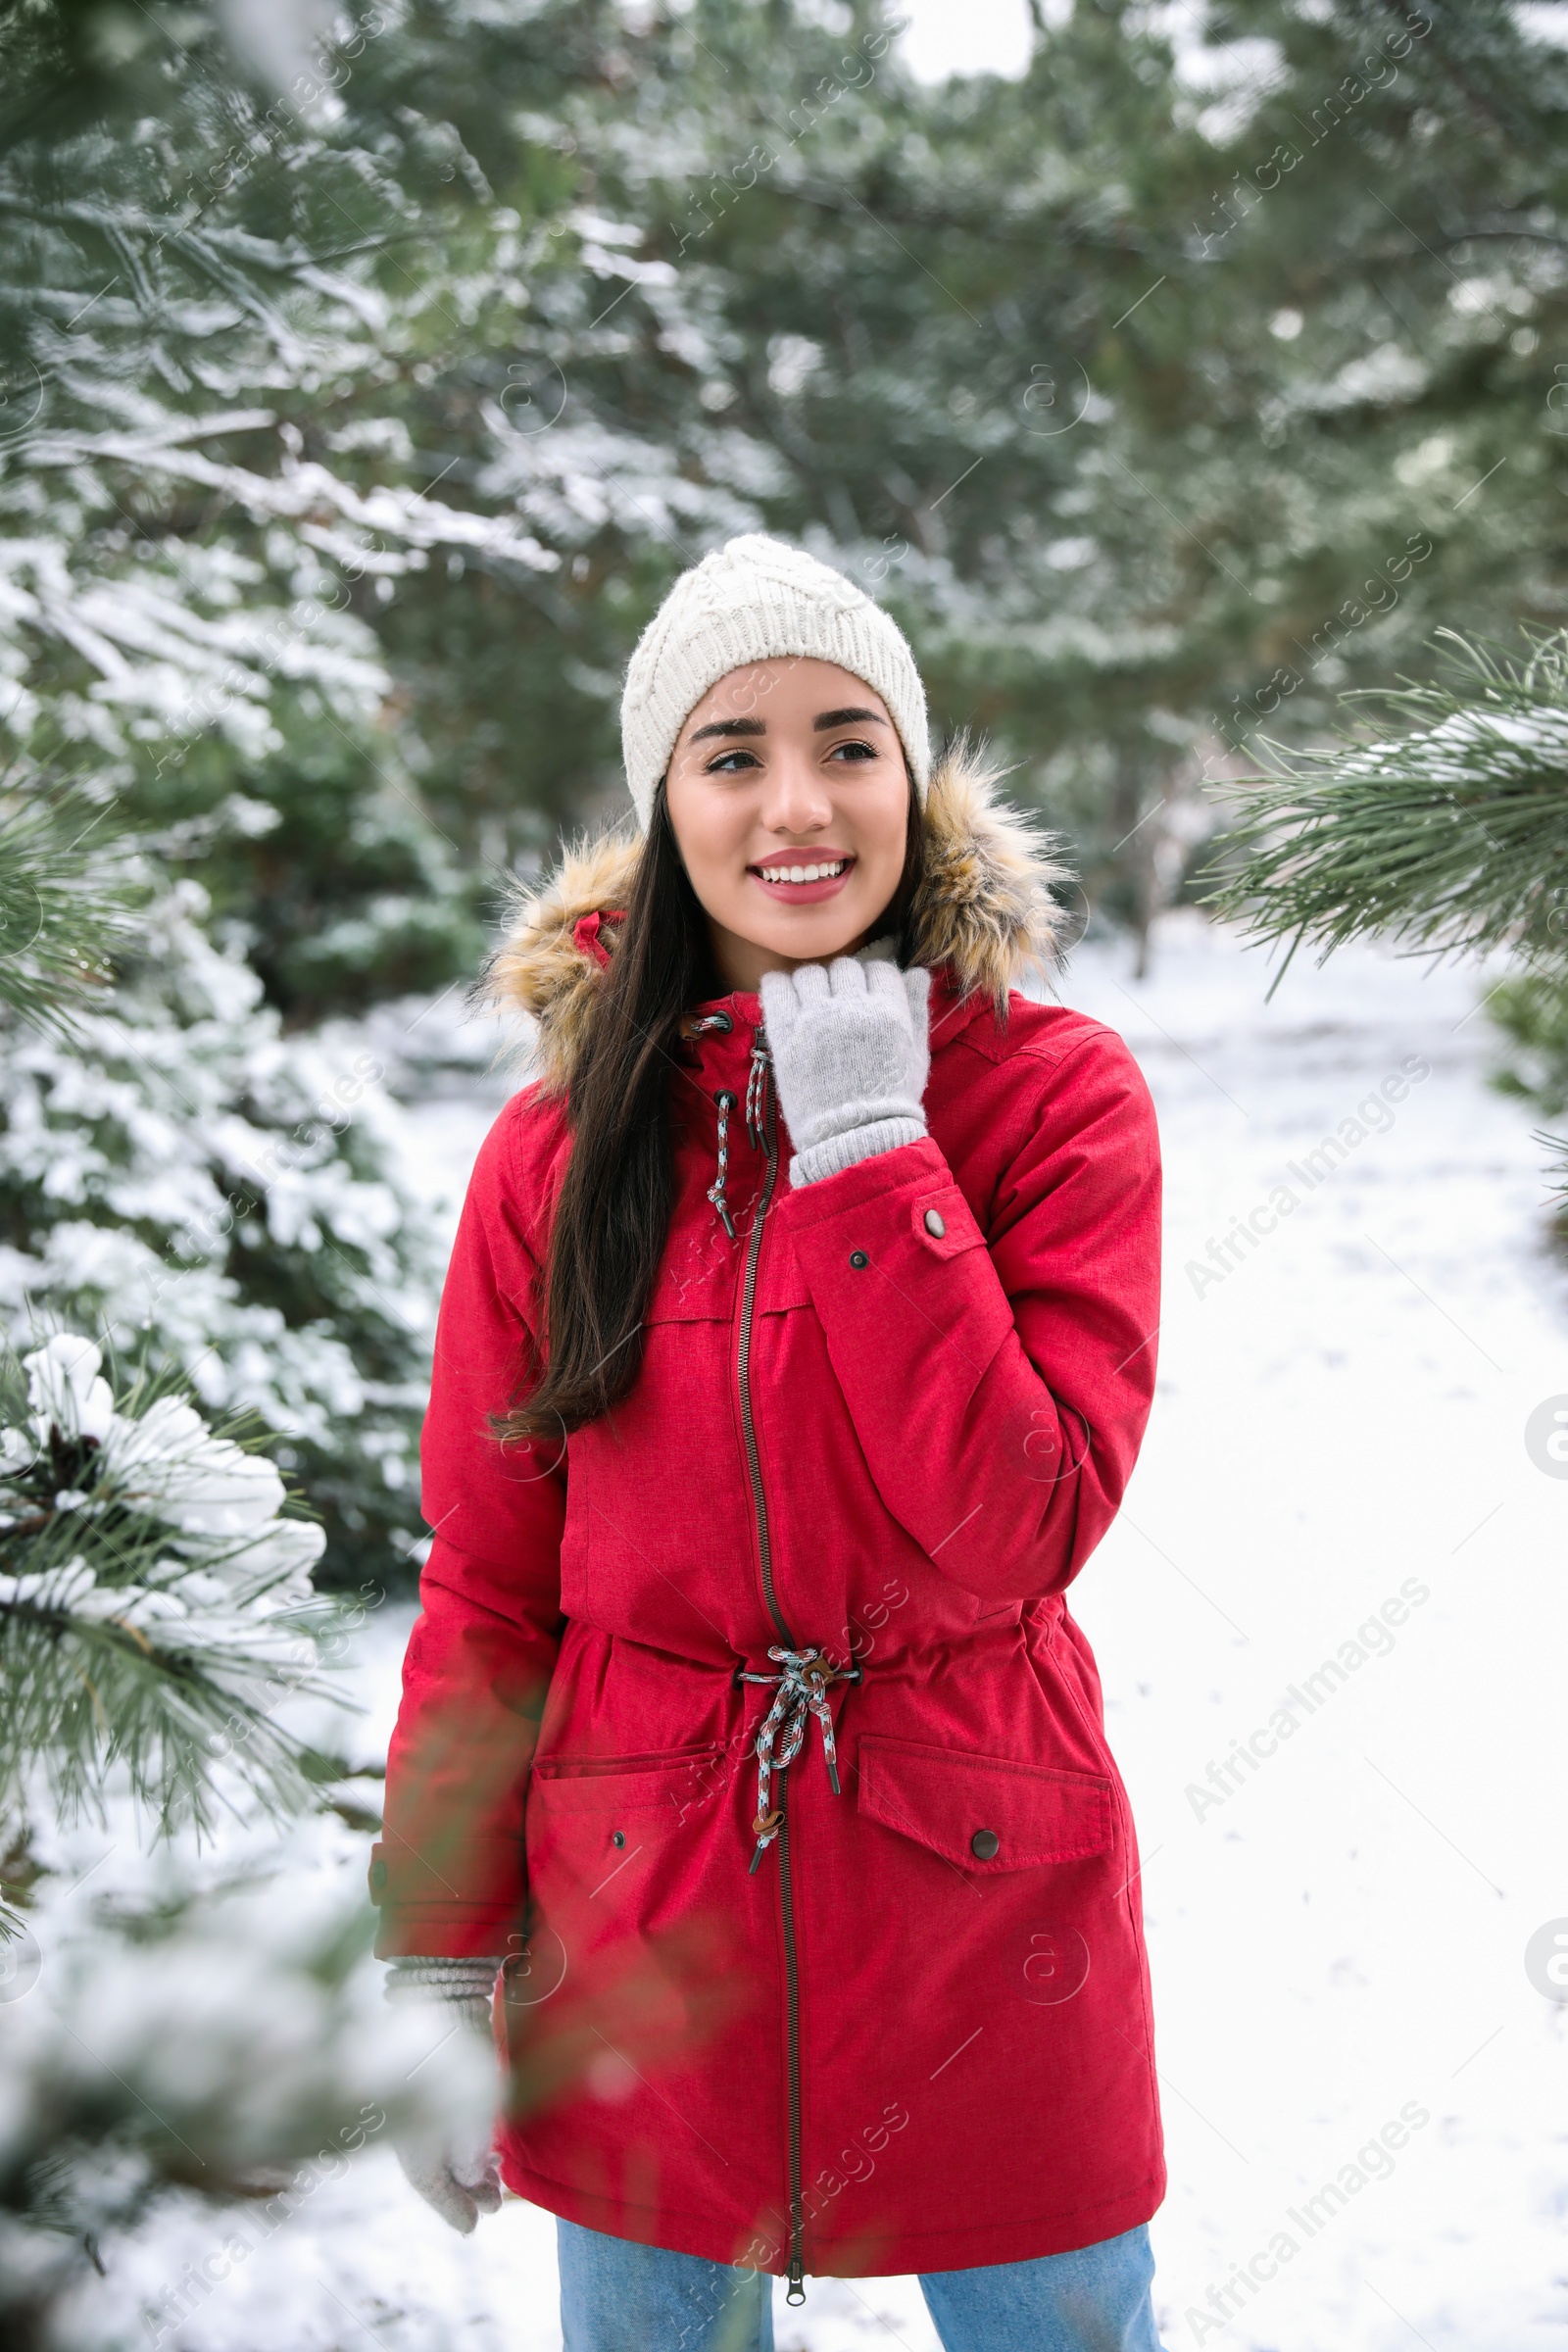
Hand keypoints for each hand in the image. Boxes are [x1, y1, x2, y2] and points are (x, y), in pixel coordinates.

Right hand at [385, 1956, 503, 2234]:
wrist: (443, 1999)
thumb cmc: (455, 2058)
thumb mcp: (470, 2114)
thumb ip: (468, 2154)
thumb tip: (468, 2176)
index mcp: (414, 2141)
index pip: (432, 2188)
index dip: (453, 2209)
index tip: (471, 2229)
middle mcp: (411, 2126)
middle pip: (437, 2171)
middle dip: (467, 2190)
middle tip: (494, 2204)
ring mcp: (420, 2102)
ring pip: (443, 2147)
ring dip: (469, 2166)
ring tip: (496, 2176)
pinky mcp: (433, 2082)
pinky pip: (446, 2124)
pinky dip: (465, 2140)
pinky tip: (486, 2144)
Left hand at [760, 955, 930, 1186]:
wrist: (855, 1137)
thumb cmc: (889, 1099)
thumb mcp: (915, 1054)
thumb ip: (917, 1009)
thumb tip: (917, 972)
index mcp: (888, 1011)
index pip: (880, 969)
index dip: (874, 980)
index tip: (867, 996)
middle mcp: (851, 1008)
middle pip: (845, 967)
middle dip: (844, 982)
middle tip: (840, 1003)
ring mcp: (815, 1019)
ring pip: (810, 973)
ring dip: (813, 984)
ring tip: (813, 1004)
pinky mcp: (785, 1034)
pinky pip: (776, 988)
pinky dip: (779, 986)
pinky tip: (785, 996)